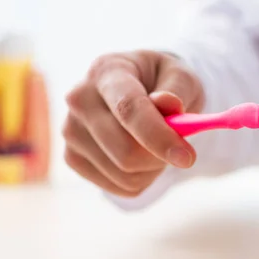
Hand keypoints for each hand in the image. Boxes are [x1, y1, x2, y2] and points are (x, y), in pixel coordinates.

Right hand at [63, 50, 203, 195]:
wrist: (137, 90)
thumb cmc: (161, 82)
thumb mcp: (179, 75)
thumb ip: (177, 89)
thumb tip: (168, 104)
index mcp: (107, 71)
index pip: (128, 109)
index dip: (158, 136)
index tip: (187, 157)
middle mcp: (80, 100)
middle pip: (125, 151)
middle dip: (161, 157)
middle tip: (181, 148)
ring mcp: (71, 131)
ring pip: (124, 174)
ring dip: (154, 168)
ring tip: (157, 145)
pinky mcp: (72, 158)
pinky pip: (119, 186)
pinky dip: (142, 179)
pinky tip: (142, 157)